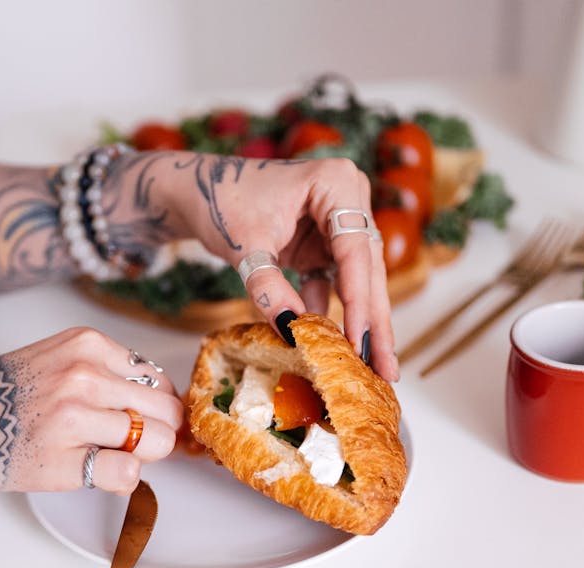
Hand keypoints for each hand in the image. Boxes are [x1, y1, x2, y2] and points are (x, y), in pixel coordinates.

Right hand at [0, 328, 182, 495]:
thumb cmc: (3, 395)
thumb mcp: (57, 358)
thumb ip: (107, 372)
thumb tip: (163, 400)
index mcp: (87, 345)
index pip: (159, 381)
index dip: (152, 407)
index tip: (135, 419)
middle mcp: (84, 376)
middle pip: (166, 412)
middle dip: (154, 432)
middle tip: (124, 442)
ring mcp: (74, 418)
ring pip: (156, 442)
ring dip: (138, 456)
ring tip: (105, 454)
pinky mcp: (64, 460)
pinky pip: (128, 474)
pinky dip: (122, 480)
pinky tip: (98, 473)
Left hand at [157, 154, 397, 380]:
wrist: (197, 191)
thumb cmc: (220, 201)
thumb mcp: (245, 246)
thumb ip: (268, 288)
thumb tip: (294, 333)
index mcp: (335, 182)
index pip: (354, 251)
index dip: (359, 301)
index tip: (361, 343)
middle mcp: (348, 197)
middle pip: (367, 268)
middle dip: (374, 322)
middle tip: (386, 370)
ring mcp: (339, 221)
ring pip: (358, 280)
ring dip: (360, 322)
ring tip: (373, 367)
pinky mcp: (325, 244)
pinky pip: (335, 283)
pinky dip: (333, 313)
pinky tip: (338, 348)